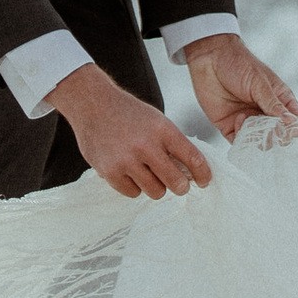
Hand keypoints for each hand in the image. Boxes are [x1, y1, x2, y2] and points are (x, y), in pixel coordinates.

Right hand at [43, 64, 211, 198]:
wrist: (92, 104)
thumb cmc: (128, 113)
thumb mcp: (156, 120)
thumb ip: (172, 144)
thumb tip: (191, 172)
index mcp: (162, 129)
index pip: (193, 158)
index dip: (203, 174)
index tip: (205, 181)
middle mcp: (145, 145)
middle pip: (176, 182)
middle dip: (181, 186)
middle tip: (179, 184)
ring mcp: (126, 160)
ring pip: (156, 192)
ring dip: (156, 186)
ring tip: (149, 174)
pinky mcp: (109, 171)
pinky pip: (133, 193)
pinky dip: (135, 186)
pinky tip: (130, 173)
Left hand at [180, 32, 297, 140]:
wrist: (208, 58)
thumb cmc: (238, 64)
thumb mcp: (259, 82)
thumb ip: (273, 103)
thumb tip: (291, 121)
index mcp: (280, 100)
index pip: (295, 121)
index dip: (295, 128)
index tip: (290, 128)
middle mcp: (266, 114)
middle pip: (279, 136)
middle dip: (275, 136)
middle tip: (268, 128)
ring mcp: (249, 122)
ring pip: (260, 143)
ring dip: (257, 138)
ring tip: (249, 120)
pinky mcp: (230, 127)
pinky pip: (240, 143)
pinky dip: (241, 140)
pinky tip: (238, 120)